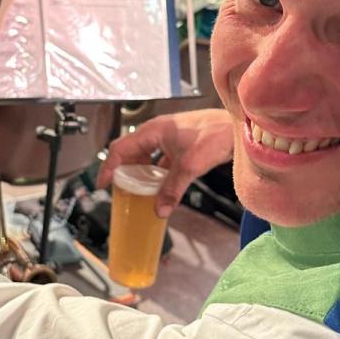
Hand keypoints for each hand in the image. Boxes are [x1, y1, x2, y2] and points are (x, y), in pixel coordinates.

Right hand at [98, 109, 233, 217]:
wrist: (237, 128)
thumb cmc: (214, 135)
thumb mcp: (189, 166)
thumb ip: (172, 189)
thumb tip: (159, 210)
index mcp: (152, 131)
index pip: (120, 148)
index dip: (109, 167)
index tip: (103, 184)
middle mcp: (157, 132)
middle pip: (130, 152)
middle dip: (123, 171)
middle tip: (119, 190)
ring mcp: (168, 137)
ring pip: (145, 156)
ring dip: (140, 173)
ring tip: (137, 191)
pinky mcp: (179, 144)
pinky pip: (159, 160)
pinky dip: (155, 173)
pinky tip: (159, 186)